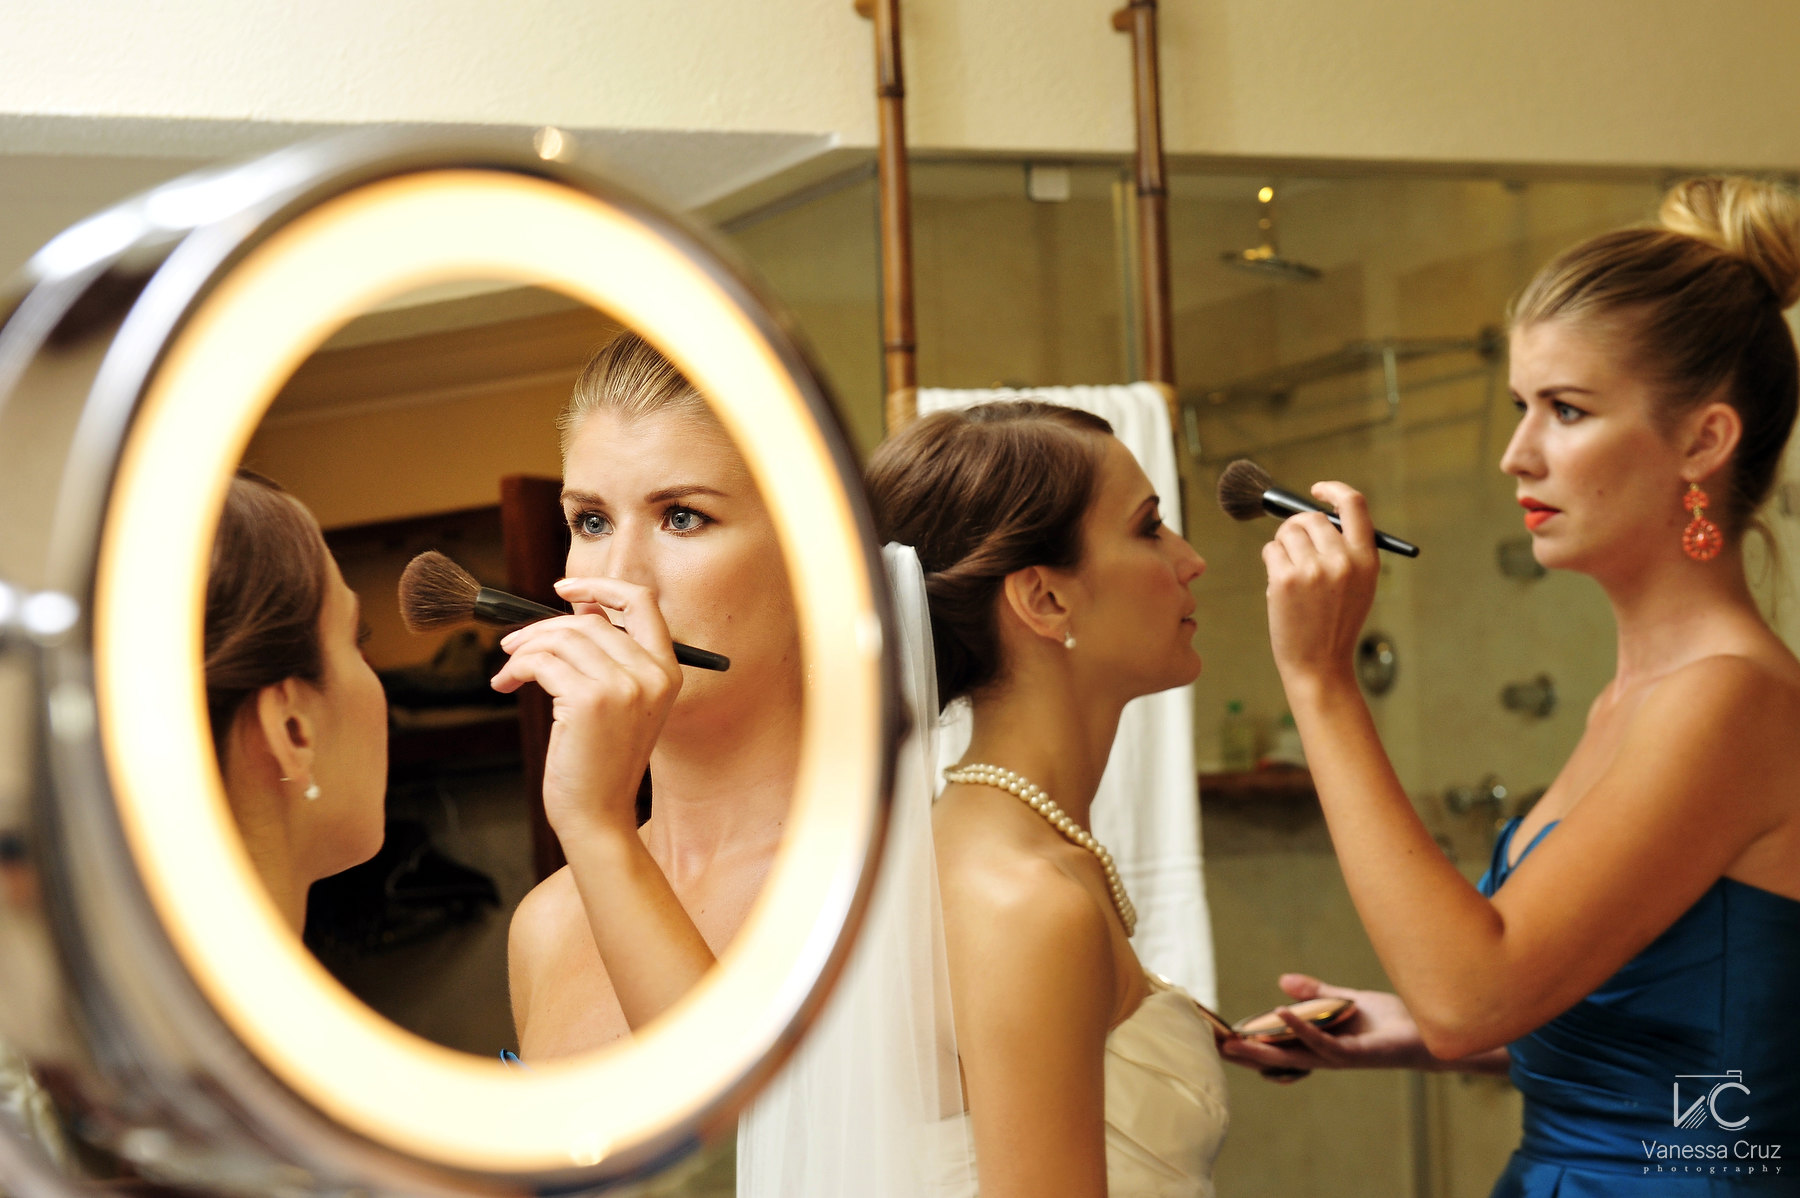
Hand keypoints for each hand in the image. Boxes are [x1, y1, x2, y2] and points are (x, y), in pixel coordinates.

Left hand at [491, 577, 681, 838]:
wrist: (597, 815)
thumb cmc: (600, 763)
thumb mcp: (619, 704)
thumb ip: (608, 656)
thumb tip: (580, 605)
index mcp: (666, 671)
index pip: (641, 602)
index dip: (601, 585)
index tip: (565, 588)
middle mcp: (651, 674)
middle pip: (588, 619)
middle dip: (542, 627)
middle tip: (513, 645)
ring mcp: (623, 686)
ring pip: (561, 637)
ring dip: (524, 649)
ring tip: (508, 672)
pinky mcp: (589, 700)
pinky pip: (541, 661)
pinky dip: (515, 669)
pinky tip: (505, 686)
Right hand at [1218, 974, 1433, 1082]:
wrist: (1430, 1030)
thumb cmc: (1389, 1020)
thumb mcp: (1344, 1001)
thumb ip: (1315, 994)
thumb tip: (1282, 981)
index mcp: (1318, 1045)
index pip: (1276, 1046)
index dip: (1248, 1042)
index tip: (1218, 1035)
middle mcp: (1324, 1056)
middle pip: (1276, 1059)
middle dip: (1244, 1054)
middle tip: (1214, 1046)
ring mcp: (1339, 1058)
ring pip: (1292, 1058)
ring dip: (1262, 1050)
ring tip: (1234, 1041)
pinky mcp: (1356, 1054)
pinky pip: (1322, 1044)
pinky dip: (1300, 1028)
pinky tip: (1280, 1012)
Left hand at [1261, 481, 1378, 691]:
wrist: (1319, 664)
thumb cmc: (1335, 623)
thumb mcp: (1358, 585)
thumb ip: (1346, 550)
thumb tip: (1315, 516)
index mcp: (1366, 558)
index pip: (1354, 504)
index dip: (1333, 490)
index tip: (1317, 490)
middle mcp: (1343, 560)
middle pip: (1310, 518)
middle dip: (1296, 527)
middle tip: (1292, 545)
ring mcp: (1313, 569)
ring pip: (1286, 532)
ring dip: (1282, 545)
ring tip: (1289, 571)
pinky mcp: (1286, 579)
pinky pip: (1270, 550)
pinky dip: (1271, 561)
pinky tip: (1279, 583)